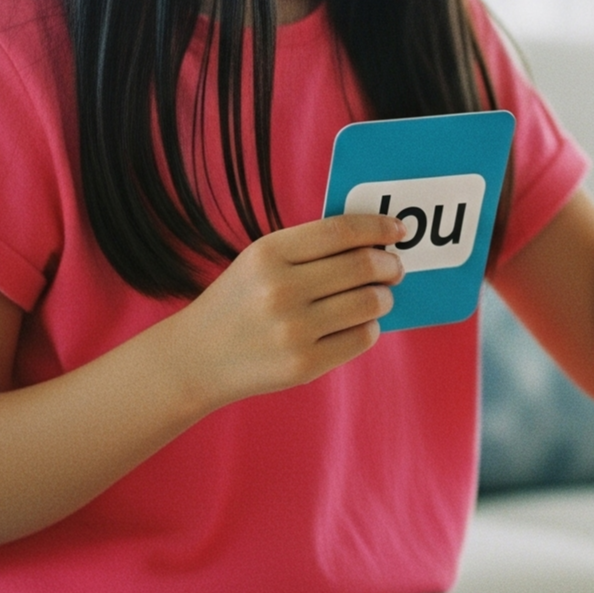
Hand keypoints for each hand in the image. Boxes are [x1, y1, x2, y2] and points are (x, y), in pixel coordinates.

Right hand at [166, 214, 403, 409]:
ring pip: (370, 302)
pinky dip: (370, 327)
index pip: (342, 231)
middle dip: (389, 264)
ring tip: (379, 296)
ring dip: (384, 297)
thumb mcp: (261, 259)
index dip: (378, 227)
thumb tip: (377, 241)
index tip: (397, 230)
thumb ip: (312, 247)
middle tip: (394, 267)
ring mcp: (292, 331)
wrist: (196, 358)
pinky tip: (359, 323)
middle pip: (363, 266)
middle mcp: (280, 290)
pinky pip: (362, 337)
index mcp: (269, 253)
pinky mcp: (303, 365)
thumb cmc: (241, 300)